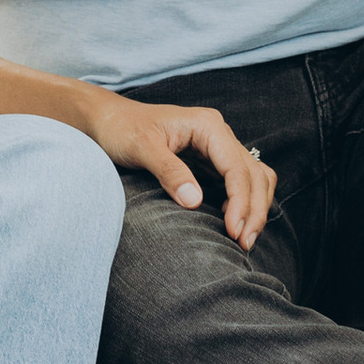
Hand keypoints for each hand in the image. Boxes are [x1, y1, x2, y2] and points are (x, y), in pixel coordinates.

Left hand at [80, 93, 274, 242]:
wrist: (108, 121)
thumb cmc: (122, 128)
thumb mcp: (141, 147)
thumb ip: (168, 171)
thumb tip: (194, 201)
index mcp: (207, 126)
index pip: (237, 168)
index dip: (241, 202)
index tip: (234, 232)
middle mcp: (218, 134)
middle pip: (254, 174)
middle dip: (254, 209)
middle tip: (244, 243)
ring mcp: (217, 147)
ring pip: (254, 177)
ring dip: (255, 207)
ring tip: (244, 238)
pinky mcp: (211, 160)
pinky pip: (240, 181)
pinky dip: (245, 201)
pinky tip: (233, 222)